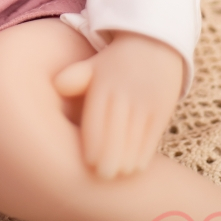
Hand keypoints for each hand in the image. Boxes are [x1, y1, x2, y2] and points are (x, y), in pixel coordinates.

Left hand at [54, 33, 182, 180]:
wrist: (155, 43)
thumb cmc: (115, 62)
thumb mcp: (94, 64)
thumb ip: (76, 77)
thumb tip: (58, 85)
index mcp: (104, 85)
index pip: (97, 120)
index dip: (92, 144)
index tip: (87, 164)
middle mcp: (125, 94)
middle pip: (116, 134)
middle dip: (109, 159)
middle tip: (101, 177)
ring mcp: (146, 102)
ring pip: (135, 139)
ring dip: (125, 161)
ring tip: (116, 177)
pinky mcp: (162, 109)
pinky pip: (153, 137)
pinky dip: (144, 154)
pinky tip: (134, 168)